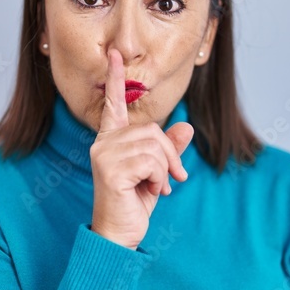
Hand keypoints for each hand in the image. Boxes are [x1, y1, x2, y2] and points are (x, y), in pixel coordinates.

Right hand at [89, 48, 191, 249]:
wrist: (119, 236)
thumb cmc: (134, 205)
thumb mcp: (158, 174)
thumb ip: (168, 150)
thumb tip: (185, 126)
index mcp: (111, 141)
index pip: (114, 105)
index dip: (117, 79)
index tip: (115, 54)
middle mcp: (103, 144)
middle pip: (152, 129)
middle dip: (170, 155)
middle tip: (174, 180)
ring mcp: (104, 155)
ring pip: (154, 146)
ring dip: (165, 170)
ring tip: (157, 188)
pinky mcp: (110, 169)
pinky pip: (151, 162)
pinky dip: (159, 179)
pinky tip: (150, 192)